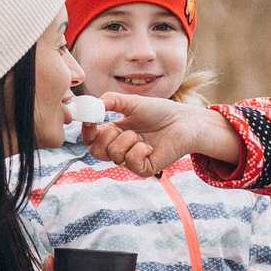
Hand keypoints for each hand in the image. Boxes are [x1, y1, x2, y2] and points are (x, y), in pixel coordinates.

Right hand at [89, 92, 238, 177]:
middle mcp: (120, 148)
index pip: (91, 139)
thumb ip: (111, 101)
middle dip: (105, 137)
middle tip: (118, 128)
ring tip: (141, 135)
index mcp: (114, 133)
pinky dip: (139, 149)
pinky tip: (150, 146)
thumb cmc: (160, 112)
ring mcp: (131, 160)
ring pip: (113, 154)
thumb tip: (92, 103)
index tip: (90, 120)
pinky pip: (130, 161)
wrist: (183, 121)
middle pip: (95, 151)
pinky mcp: (144, 169)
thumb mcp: (132, 102)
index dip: (87, 131)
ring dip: (127, 139)